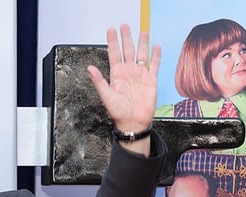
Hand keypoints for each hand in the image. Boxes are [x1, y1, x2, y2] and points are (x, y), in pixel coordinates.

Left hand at [88, 24, 160, 154]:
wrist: (134, 122)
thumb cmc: (118, 112)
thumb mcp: (106, 96)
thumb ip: (99, 81)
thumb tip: (90, 68)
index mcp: (116, 74)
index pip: (114, 54)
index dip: (113, 42)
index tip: (111, 30)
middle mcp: (128, 72)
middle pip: (127, 50)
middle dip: (126, 38)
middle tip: (124, 25)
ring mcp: (140, 74)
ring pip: (141, 54)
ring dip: (142, 43)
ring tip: (142, 31)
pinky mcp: (151, 80)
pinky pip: (154, 65)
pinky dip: (155, 56)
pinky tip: (156, 46)